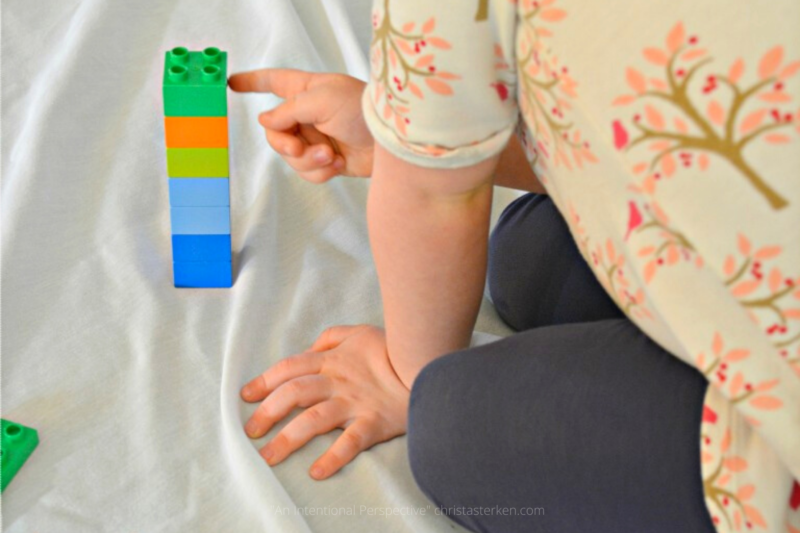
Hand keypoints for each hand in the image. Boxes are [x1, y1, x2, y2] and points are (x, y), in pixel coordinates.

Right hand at [228, 69, 374, 181]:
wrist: (392, 140)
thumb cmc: (362, 110)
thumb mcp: (321, 100)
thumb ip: (288, 110)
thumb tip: (265, 122)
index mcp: (305, 91)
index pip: (272, 82)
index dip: (251, 82)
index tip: (231, 84)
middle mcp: (308, 115)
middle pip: (275, 133)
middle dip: (285, 144)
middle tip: (299, 148)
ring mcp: (317, 139)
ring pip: (291, 157)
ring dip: (308, 160)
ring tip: (330, 156)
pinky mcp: (328, 161)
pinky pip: (308, 173)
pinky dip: (320, 172)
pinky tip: (337, 165)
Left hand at [240, 325, 408, 479]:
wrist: (427, 361)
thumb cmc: (393, 347)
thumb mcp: (359, 332)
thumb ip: (331, 338)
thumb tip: (309, 350)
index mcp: (331, 360)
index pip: (289, 368)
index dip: (265, 381)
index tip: (247, 396)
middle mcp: (337, 381)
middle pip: (294, 393)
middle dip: (267, 412)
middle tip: (250, 432)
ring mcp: (354, 403)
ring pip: (313, 419)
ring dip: (287, 439)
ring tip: (268, 458)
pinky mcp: (373, 422)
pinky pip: (350, 442)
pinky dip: (333, 457)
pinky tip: (316, 472)